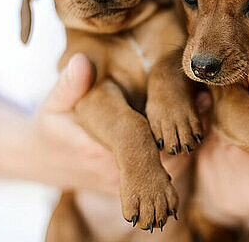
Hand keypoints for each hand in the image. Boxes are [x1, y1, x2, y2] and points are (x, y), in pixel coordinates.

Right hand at [18, 54, 191, 194]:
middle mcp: (116, 171)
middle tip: (206, 97)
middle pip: (166, 157)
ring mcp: (125, 184)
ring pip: (170, 168)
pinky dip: (182, 149)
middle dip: (188, 129)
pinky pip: (165, 171)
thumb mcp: (53, 102)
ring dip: (188, 139)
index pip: (145, 142)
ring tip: (204, 103)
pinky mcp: (132, 186)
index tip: (194, 99)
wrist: (42, 160)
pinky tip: (194, 122)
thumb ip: (69, 84)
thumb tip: (81, 62)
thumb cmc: (51, 125)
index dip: (171, 122)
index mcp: (99, 148)